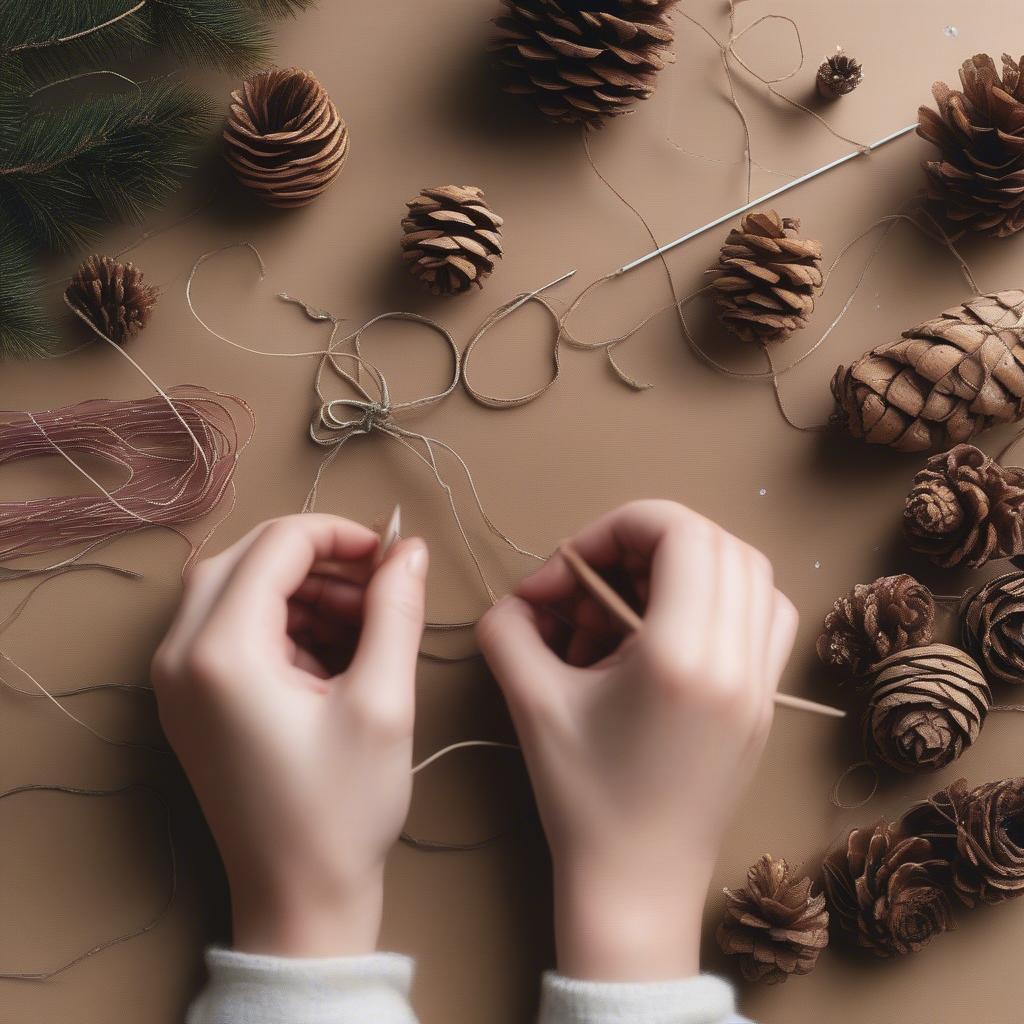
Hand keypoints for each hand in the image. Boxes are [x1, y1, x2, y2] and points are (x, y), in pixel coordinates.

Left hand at [152, 514, 427, 957]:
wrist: (297, 901)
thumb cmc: (341, 810)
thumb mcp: (383, 702)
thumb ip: (395, 611)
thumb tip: (408, 551)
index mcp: (220, 652)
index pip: (275, 546)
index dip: (339, 536)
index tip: (390, 557)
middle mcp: (179, 658)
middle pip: (243, 559)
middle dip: (315, 559)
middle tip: (374, 584)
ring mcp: (175, 683)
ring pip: (232, 590)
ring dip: (297, 590)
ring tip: (360, 623)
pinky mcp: (188, 704)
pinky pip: (227, 630)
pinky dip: (279, 623)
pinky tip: (329, 653)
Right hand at [477, 500, 796, 981]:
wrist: (637, 884)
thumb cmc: (582, 799)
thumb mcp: (532, 704)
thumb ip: (510, 630)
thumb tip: (518, 598)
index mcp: (684, 656)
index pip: (679, 533)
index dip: (616, 528)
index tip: (567, 571)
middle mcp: (738, 660)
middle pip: (716, 542)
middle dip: (644, 543)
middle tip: (594, 583)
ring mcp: (763, 682)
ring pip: (751, 572)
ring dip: (688, 564)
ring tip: (631, 602)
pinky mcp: (766, 701)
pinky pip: (766, 615)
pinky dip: (724, 596)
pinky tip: (673, 628)